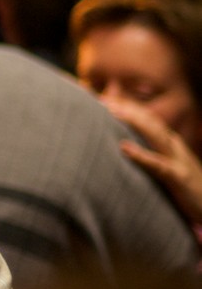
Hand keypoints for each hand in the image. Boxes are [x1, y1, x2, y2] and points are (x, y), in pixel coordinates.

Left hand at [104, 97, 201, 226]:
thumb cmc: (186, 190)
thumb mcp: (168, 168)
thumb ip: (149, 155)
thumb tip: (123, 145)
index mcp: (172, 144)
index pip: (150, 119)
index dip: (131, 107)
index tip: (106, 98)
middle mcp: (175, 148)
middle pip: (152, 122)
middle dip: (129, 108)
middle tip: (102, 99)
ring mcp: (178, 161)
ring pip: (156, 136)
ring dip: (134, 122)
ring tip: (112, 112)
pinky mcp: (179, 178)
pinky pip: (159, 165)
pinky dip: (141, 155)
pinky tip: (123, 148)